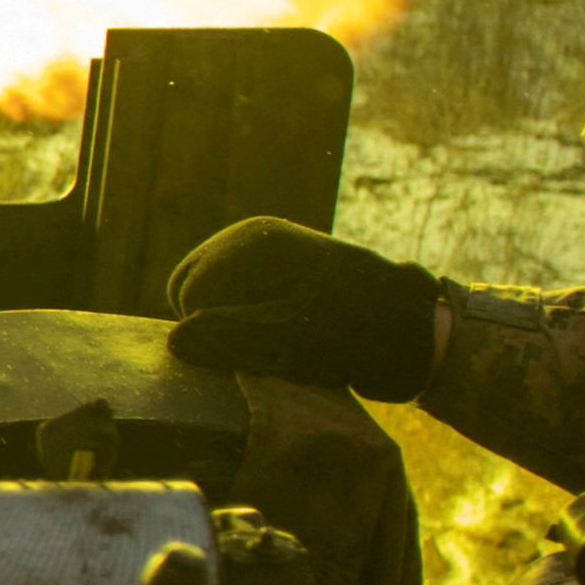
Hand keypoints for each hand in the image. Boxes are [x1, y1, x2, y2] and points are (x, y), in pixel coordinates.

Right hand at [164, 221, 444, 399]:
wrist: (409, 327)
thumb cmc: (346, 335)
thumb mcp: (282, 344)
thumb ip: (224, 340)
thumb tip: (175, 341)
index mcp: (250, 243)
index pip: (186, 292)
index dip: (207, 330)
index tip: (249, 348)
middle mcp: (255, 235)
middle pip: (193, 286)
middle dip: (214, 321)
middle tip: (257, 347)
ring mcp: (269, 246)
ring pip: (214, 292)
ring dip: (230, 320)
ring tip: (273, 340)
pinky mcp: (282, 263)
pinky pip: (237, 291)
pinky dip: (246, 314)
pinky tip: (279, 329)